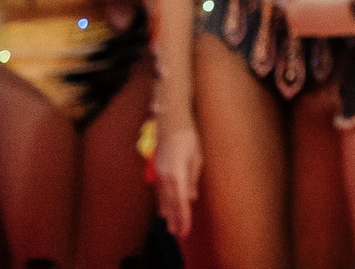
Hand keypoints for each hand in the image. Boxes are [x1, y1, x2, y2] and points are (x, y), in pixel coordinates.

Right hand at [154, 116, 201, 238]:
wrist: (170, 121)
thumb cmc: (187, 136)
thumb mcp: (197, 157)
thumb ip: (193, 178)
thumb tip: (191, 197)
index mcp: (177, 174)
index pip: (181, 202)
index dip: (183, 218)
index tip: (184, 230)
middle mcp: (166, 177)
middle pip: (170, 203)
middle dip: (174, 219)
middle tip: (177, 234)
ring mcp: (159, 173)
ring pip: (163, 198)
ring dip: (167, 213)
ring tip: (170, 226)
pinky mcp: (157, 169)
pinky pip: (160, 190)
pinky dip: (162, 201)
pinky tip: (163, 208)